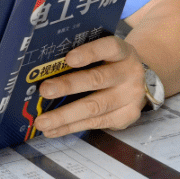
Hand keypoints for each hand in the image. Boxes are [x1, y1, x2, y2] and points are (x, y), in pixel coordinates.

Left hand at [32, 36, 146, 137]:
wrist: (136, 81)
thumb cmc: (109, 63)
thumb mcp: (104, 53)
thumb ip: (83, 55)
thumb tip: (44, 66)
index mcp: (123, 52)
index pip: (109, 48)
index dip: (89, 53)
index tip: (68, 59)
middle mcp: (130, 74)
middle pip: (97, 80)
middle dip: (68, 86)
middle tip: (44, 90)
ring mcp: (130, 98)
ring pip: (94, 108)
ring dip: (64, 116)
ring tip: (42, 121)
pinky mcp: (125, 117)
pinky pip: (94, 123)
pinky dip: (70, 127)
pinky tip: (53, 130)